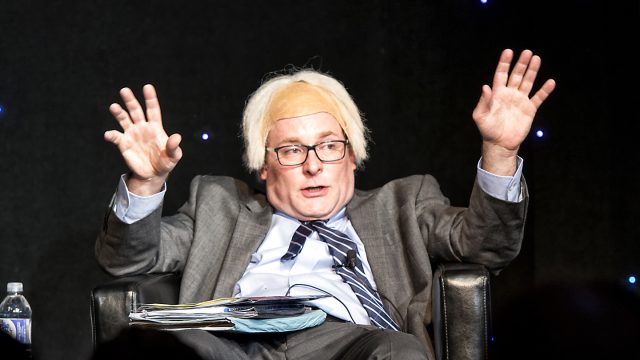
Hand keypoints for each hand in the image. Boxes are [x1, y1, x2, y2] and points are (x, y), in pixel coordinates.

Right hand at [104, 84, 181, 193]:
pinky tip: (109, 134)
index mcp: (155, 127)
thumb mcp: (174, 156)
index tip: (147, 87)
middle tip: (124, 90)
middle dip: (130, 100)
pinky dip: (112, 135)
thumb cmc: (166, 162)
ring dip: (119, 113)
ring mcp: (132, 134)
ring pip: (124, 119)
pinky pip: (116, 137)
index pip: (153, 110)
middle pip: (136, 110)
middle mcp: (142, 127)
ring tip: (114, 106)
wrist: (153, 174)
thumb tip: (177, 137)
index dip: (150, 98)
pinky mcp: (124, 144)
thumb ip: (174, 147)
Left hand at [472, 49, 555, 174]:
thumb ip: (483, 102)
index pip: (501, 74)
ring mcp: (520, 100)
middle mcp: (509, 94)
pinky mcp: (529, 109)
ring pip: (528, 82)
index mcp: (497, 93)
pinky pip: (538, 98)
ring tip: (536, 58)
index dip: (504, 63)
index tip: (508, 51)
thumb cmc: (487, 130)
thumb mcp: (480, 116)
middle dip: (521, 64)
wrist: (500, 144)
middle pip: (517, 75)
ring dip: (532, 71)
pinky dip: (544, 90)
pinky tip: (550, 82)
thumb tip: (485, 87)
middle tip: (527, 52)